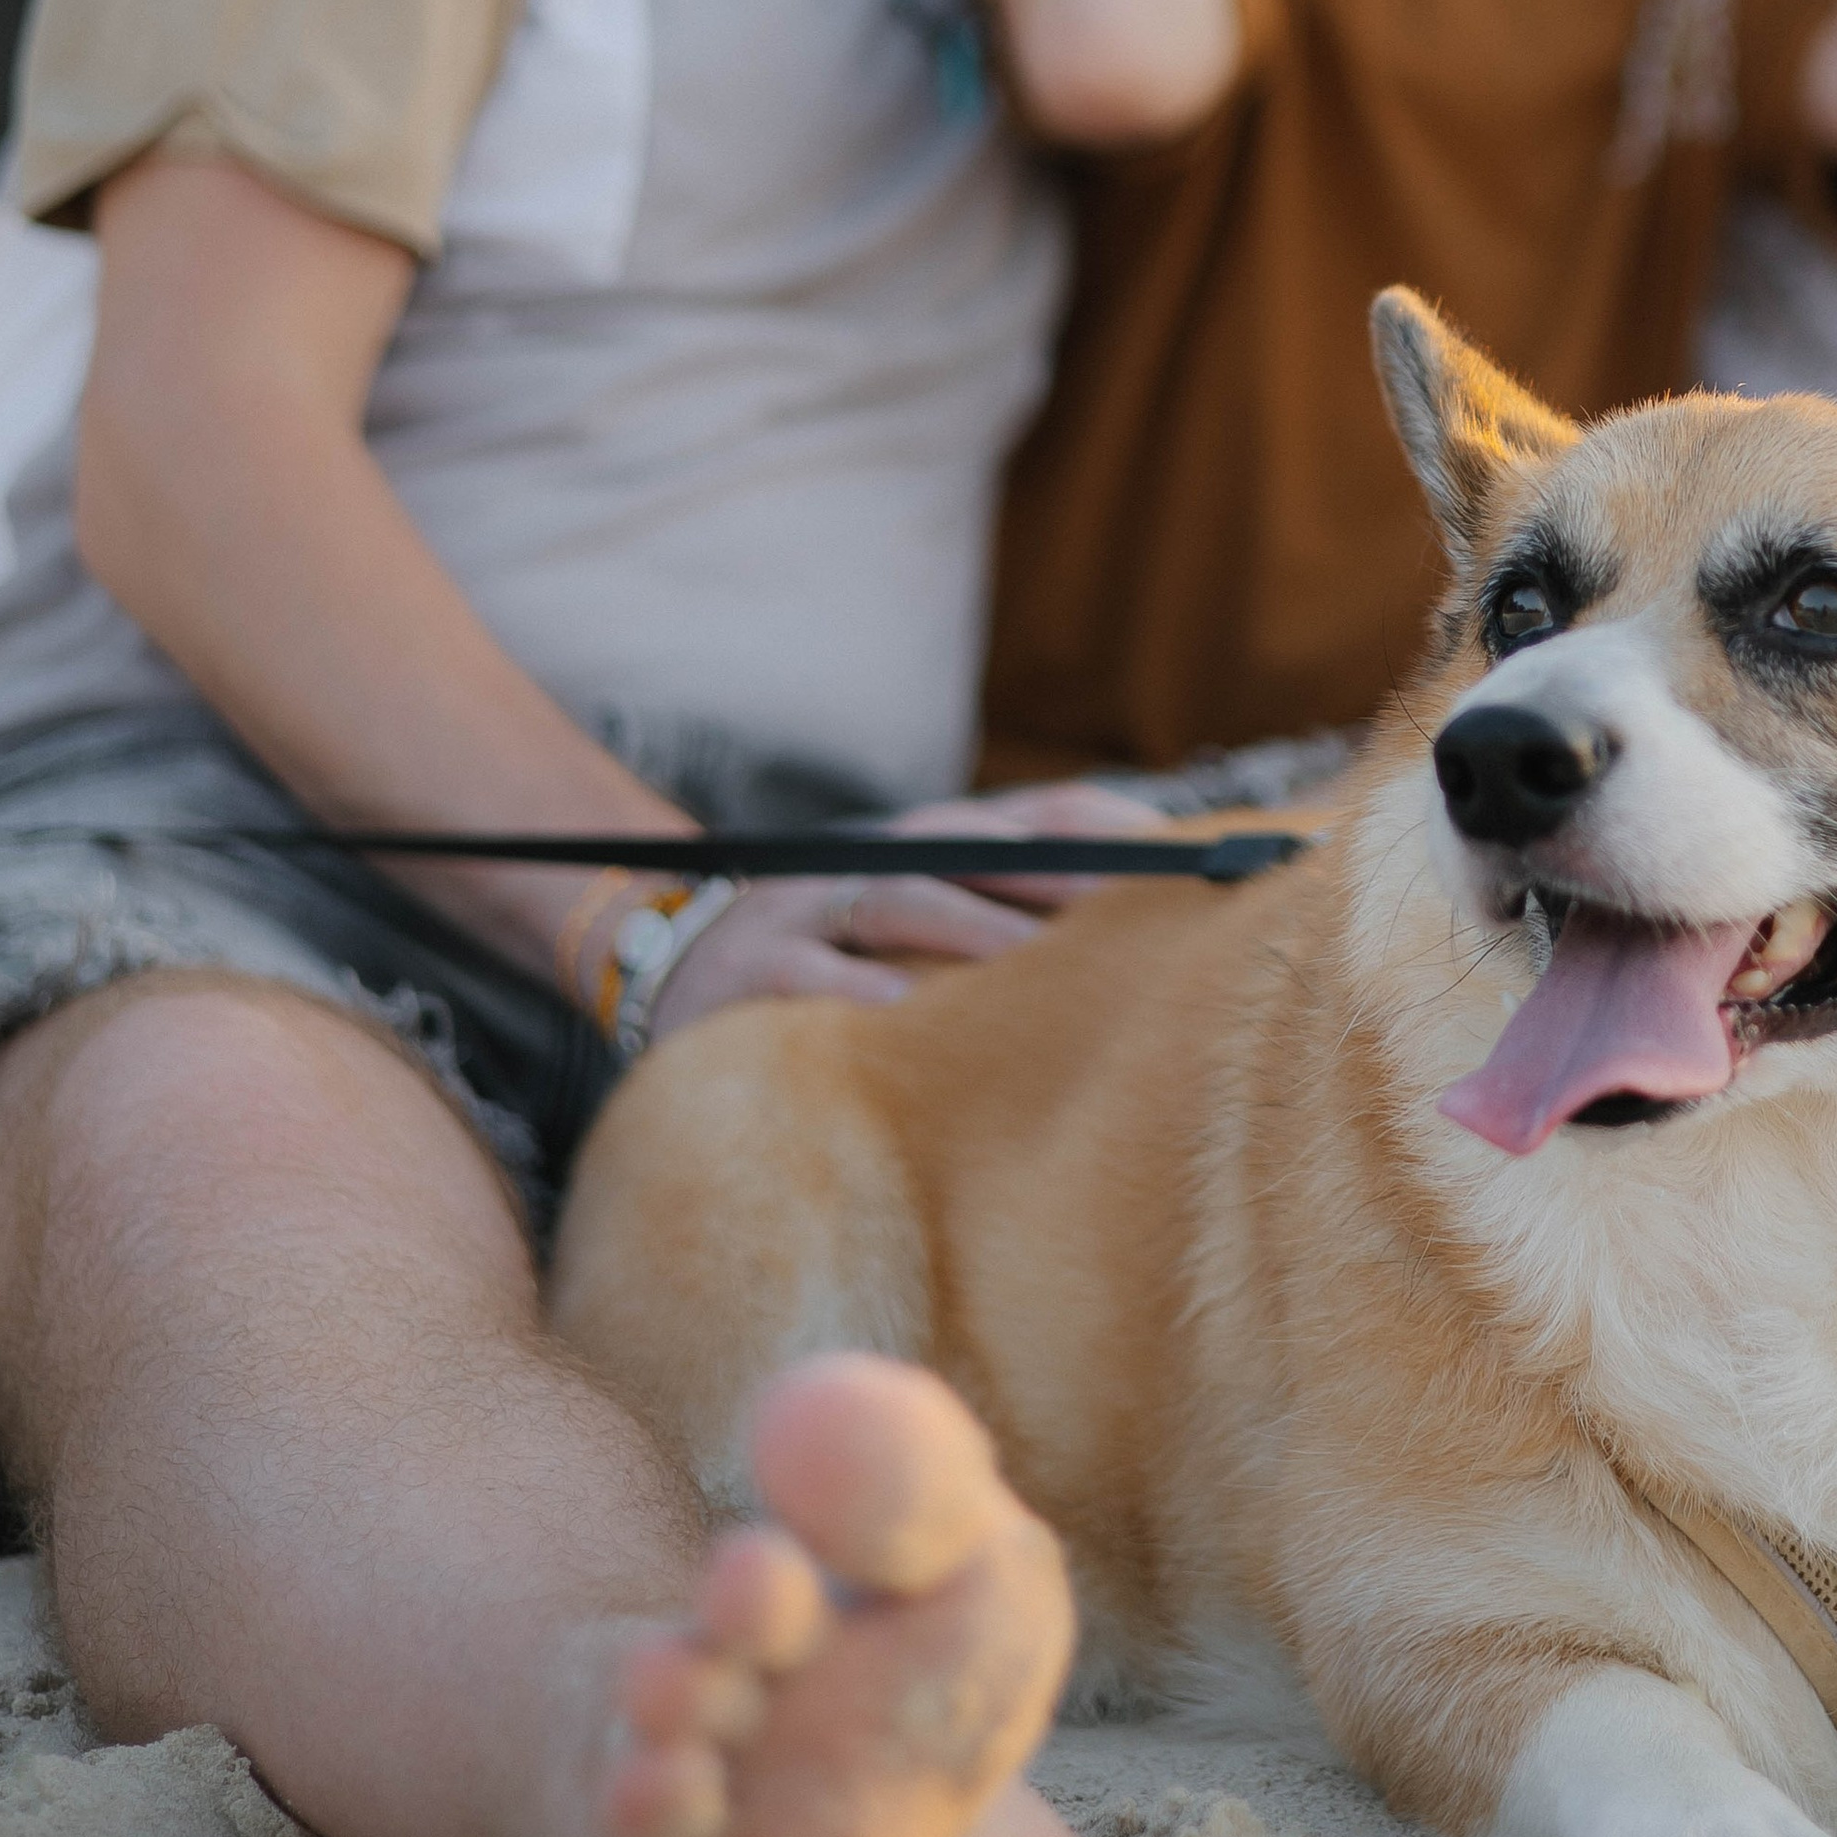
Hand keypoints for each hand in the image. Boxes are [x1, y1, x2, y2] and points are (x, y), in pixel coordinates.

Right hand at [645, 777, 1169, 1039]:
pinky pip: (808, 978)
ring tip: (1036, 961)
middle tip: (1132, 914)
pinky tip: (902, 1016)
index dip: (1096, 829)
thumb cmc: (826, 963)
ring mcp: (803, 909)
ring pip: (899, 898)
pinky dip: (856, 993)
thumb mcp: (910, 931)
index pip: (1025, 819)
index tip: (1177, 856)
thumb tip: (1129, 938)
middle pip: (973, 849)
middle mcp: (866, 860)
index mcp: (918, 847)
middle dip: (1053, 874)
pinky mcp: (746, 974)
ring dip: (971, 925)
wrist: (659, 965)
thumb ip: (999, 924)